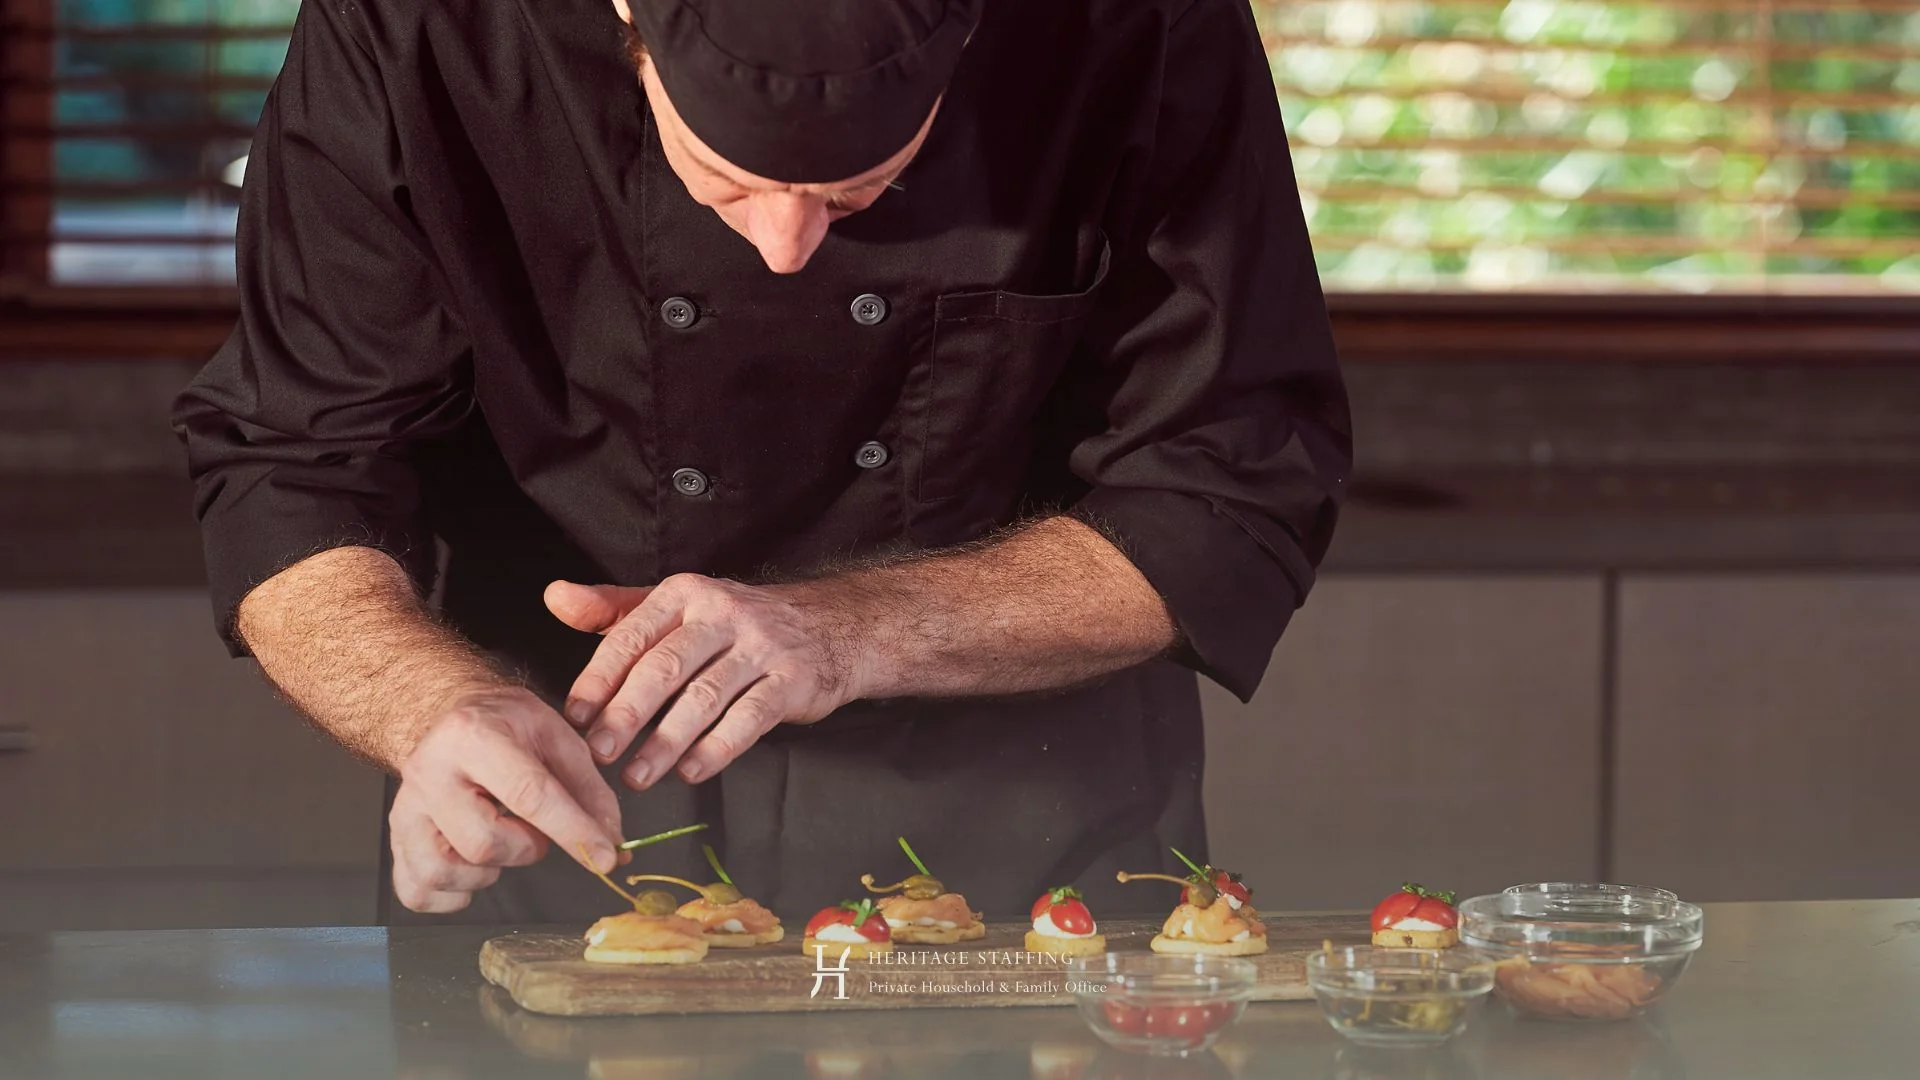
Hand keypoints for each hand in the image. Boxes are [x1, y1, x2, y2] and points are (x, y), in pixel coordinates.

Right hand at [389, 686, 623, 912]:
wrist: (449, 717)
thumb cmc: (505, 727)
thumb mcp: (556, 737)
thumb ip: (589, 789)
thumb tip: (612, 843)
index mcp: (474, 736)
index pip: (528, 794)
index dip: (572, 831)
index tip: (605, 857)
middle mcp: (429, 772)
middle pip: (483, 843)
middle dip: (526, 848)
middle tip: (534, 829)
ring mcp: (406, 809)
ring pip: (446, 872)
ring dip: (489, 871)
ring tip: (501, 839)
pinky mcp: (397, 839)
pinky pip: (419, 891)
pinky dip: (453, 894)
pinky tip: (472, 866)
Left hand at [543, 574, 868, 789]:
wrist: (832, 625)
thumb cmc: (739, 624)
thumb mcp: (679, 606)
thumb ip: (615, 608)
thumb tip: (555, 598)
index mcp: (686, 594)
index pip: (632, 636)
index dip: (599, 679)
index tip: (575, 717)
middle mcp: (723, 613)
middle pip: (666, 667)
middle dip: (627, 714)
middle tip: (598, 753)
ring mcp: (762, 646)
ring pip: (705, 697)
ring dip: (666, 741)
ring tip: (637, 776)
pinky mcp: (793, 680)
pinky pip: (749, 718)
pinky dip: (717, 749)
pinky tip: (690, 771)